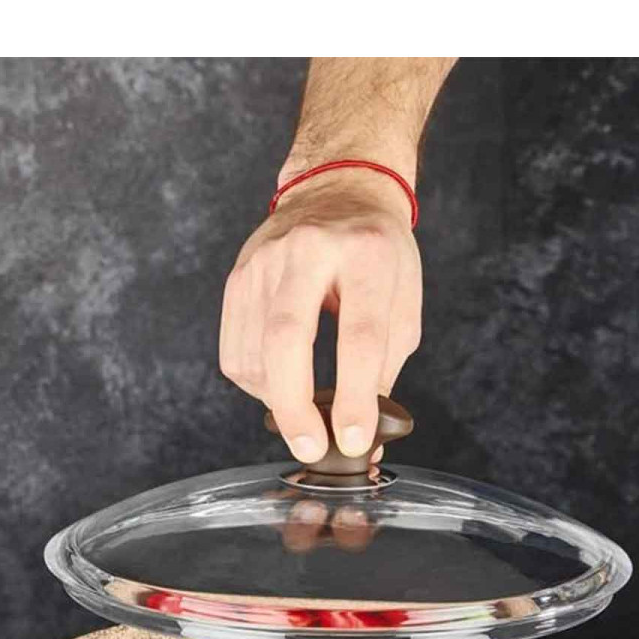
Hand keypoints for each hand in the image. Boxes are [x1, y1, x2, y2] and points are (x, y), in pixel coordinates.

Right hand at [219, 169, 422, 462]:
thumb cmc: (378, 254)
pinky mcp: (238, 275)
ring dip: (277, 400)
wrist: (338, 189)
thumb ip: (385, 367)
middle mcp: (309, 250)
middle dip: (296, 406)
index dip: (355, 396)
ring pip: (256, 351)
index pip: (359, 337)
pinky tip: (278, 385)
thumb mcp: (403, 301)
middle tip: (309, 449)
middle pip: (288, 340)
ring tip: (302, 414)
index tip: (353, 440)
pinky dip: (256, 383)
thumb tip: (364, 438)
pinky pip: (235, 349)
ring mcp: (265, 260)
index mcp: (366, 253)